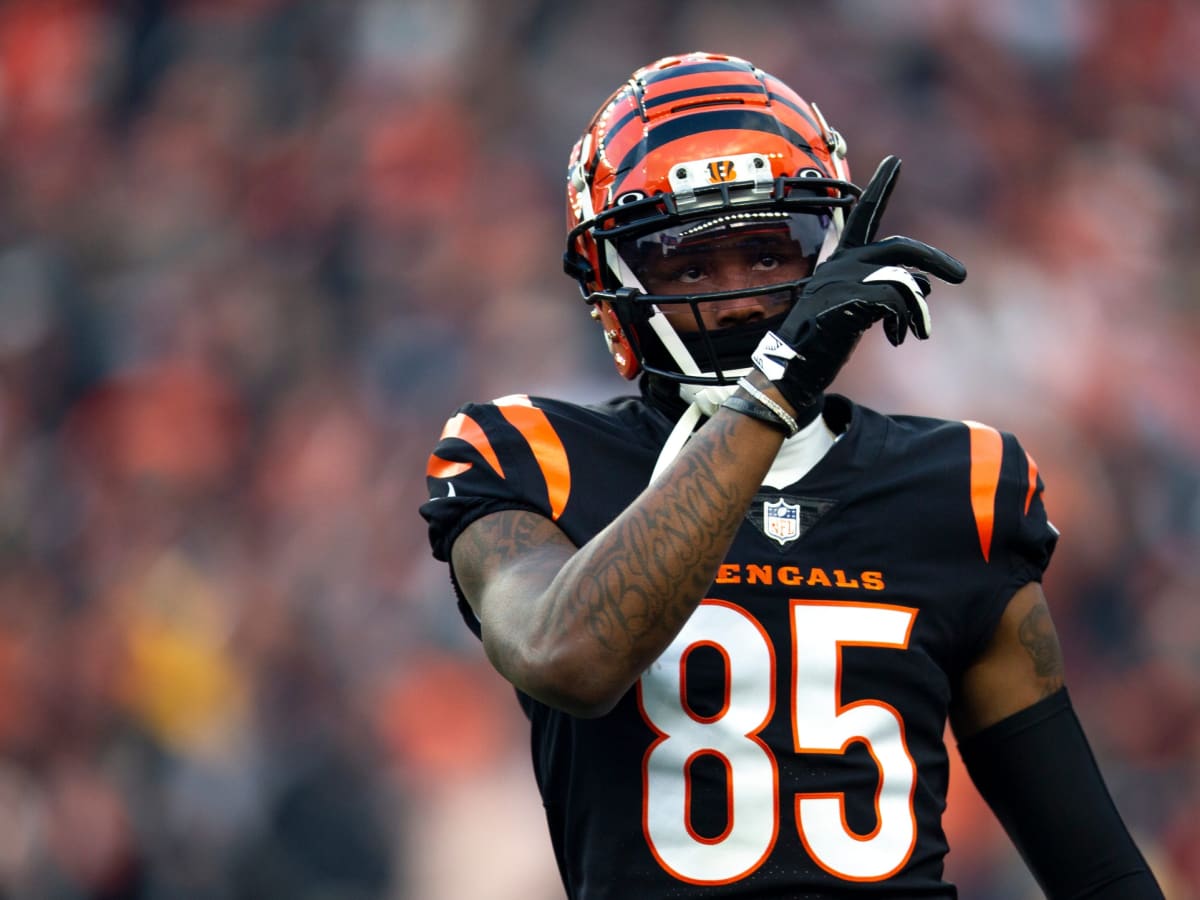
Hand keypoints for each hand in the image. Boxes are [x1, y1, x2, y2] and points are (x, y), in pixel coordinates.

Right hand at [751, 156, 966, 411]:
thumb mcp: (860, 308)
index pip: (863, 215)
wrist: (792, 368)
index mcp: (840, 261)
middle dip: (934, 259)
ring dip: (920, 309)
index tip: (895, 161)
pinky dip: (907, 321)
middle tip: (960, 275)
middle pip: (899, 248)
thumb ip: (888, 289)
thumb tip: (927, 286)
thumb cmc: (825, 341)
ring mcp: (843, 282)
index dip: (881, 187)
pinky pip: (897, 300)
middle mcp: (841, 265)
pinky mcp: (848, 300)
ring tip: (919, 331)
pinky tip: (900, 338)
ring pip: (904, 281)